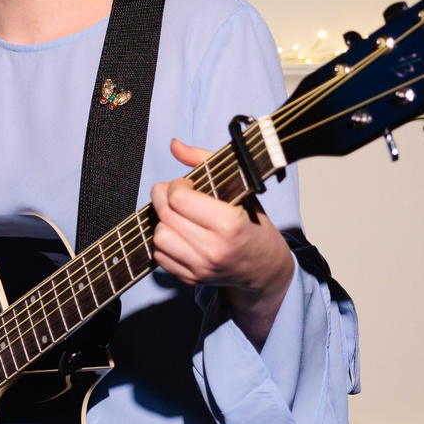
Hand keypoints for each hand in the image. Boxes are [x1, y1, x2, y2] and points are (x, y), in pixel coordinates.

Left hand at [150, 138, 295, 345]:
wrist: (264, 267)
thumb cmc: (253, 223)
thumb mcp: (239, 188)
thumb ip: (204, 161)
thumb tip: (174, 145)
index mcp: (229, 224)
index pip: (179, 198)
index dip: (177, 184)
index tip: (186, 183)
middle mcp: (213, 248)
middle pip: (166, 215)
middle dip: (162, 197)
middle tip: (173, 193)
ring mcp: (201, 267)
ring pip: (159, 237)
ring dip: (163, 222)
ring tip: (177, 215)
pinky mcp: (191, 279)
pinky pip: (160, 257)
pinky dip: (164, 243)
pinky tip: (179, 234)